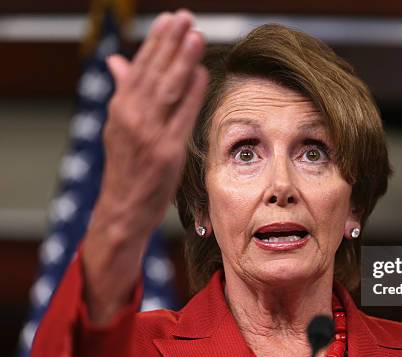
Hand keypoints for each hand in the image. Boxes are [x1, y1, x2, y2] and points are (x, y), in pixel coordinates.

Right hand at [82, 10, 207, 323]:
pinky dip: (191, 94)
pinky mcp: (166, 153)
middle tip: (184, 17)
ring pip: (166, 91)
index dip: (156, 44)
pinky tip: (201, 74)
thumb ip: (125, 94)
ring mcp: (148, 135)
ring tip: (195, 35)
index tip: (169, 20)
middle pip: (153, 74)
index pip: (139, 69)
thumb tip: (118, 61)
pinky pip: (181, 117)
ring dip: (182, 61)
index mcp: (120, 110)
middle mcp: (131, 119)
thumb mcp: (120, 128)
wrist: (122, 210)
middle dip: (170, 44)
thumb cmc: (127, 169)